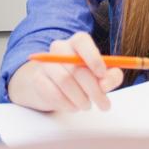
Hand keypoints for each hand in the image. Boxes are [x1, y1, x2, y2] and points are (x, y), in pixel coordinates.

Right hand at [7, 32, 124, 112]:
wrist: (54, 86)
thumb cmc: (83, 78)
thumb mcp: (101, 76)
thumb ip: (111, 77)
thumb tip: (106, 83)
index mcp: (77, 42)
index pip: (82, 41)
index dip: (93, 58)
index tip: (102, 75)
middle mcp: (59, 48)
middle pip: (75, 66)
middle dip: (94, 89)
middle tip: (105, 105)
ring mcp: (46, 63)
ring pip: (65, 81)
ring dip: (80, 98)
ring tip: (87, 105)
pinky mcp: (38, 79)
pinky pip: (54, 93)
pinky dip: (67, 104)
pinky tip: (73, 106)